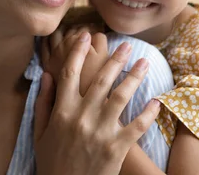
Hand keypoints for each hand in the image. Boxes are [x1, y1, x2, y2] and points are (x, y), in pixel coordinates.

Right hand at [34, 32, 160, 174]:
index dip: (78, 52)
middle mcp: (82, 116)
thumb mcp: (40, 133)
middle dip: (116, 59)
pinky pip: (136, 125)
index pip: (70, 73)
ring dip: (135, 77)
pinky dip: (148, 113)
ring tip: (145, 63)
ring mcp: (101, 131)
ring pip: (122, 96)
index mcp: (62, 111)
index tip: (85, 35)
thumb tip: (47, 76)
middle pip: (101, 79)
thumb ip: (44, 103)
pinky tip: (157, 101)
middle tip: (127, 45)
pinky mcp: (117, 148)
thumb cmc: (52, 162)